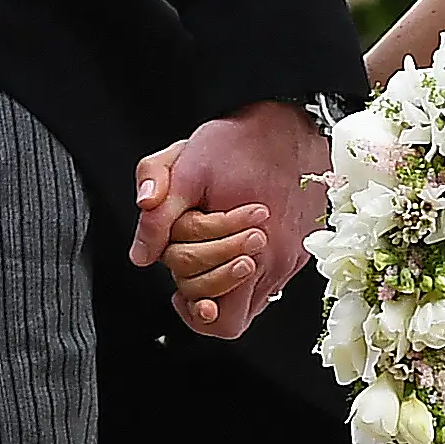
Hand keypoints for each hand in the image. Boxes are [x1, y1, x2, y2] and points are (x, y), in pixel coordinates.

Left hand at [130, 101, 327, 339]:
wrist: (290, 122)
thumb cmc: (239, 142)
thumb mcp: (185, 168)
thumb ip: (159, 217)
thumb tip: (141, 254)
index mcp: (251, 250)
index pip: (222, 321)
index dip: (193, 310)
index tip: (179, 290)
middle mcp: (277, 262)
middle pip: (236, 317)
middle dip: (205, 292)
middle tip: (191, 263)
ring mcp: (293, 257)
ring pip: (253, 300)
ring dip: (227, 281)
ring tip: (210, 248)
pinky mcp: (303, 247)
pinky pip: (271, 279)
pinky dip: (248, 269)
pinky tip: (232, 238)